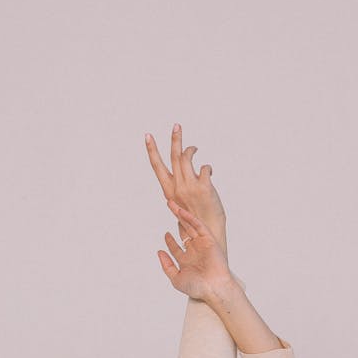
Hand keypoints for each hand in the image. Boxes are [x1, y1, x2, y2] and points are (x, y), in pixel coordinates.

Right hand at [145, 124, 226, 253]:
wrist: (207, 232)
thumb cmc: (195, 220)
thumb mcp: (181, 205)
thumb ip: (179, 190)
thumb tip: (181, 180)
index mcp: (169, 191)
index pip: (157, 166)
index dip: (152, 150)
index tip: (148, 136)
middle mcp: (178, 187)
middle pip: (174, 156)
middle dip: (175, 139)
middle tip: (177, 125)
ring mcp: (190, 186)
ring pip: (187, 157)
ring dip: (192, 149)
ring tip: (194, 148)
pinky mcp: (204, 187)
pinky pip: (205, 167)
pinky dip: (207, 167)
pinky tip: (209, 172)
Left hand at [158, 201, 232, 302]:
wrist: (213, 288)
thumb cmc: (197, 287)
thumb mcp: (176, 278)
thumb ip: (167, 265)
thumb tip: (159, 252)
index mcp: (187, 260)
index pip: (177, 247)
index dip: (170, 241)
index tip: (165, 234)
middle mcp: (195, 250)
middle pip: (183, 232)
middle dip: (174, 221)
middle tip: (168, 211)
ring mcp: (202, 244)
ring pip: (189, 226)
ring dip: (180, 214)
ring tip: (171, 203)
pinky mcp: (209, 239)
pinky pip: (198, 226)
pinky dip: (190, 218)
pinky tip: (181, 211)